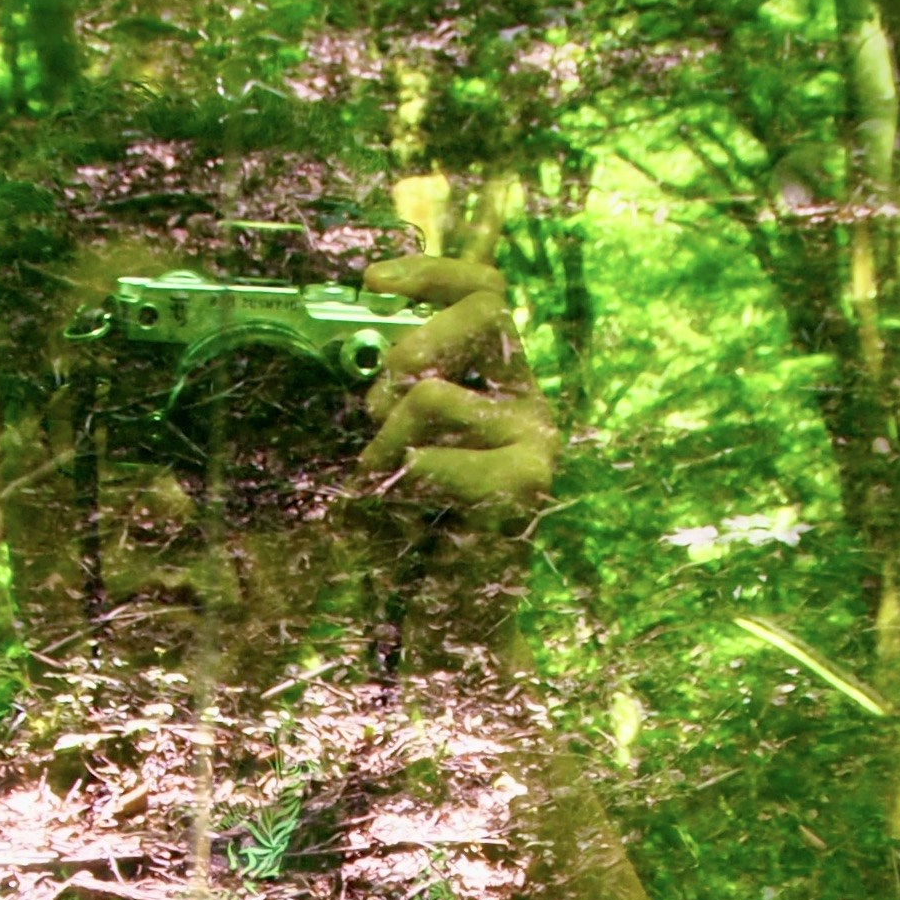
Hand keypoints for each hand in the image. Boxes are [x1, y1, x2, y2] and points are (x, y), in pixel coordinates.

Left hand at [357, 255, 557, 525]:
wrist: (448, 628)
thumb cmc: (411, 538)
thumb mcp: (391, 449)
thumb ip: (392, 395)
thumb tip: (363, 334)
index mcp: (500, 385)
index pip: (487, 292)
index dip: (435, 272)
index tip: (373, 283)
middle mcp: (529, 404)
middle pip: (479, 316)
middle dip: (409, 351)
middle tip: (378, 409)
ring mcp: (536, 443)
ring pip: (430, 395)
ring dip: (382, 446)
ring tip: (388, 493)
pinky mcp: (525, 485)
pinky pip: (430, 457)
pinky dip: (394, 490)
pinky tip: (408, 519)